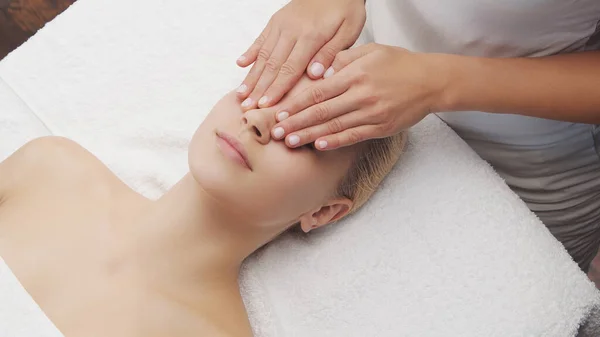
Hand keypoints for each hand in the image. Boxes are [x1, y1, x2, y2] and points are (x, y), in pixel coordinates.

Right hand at [235, 0, 365, 110]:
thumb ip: (331, 53)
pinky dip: (249, 52)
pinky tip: (240, 65)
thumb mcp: (349, 30)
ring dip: (251, 76)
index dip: (277, 89)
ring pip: (263, 54)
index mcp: (311, 36)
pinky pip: (260, 38)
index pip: (290, 68)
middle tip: (247, 107)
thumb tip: (314, 75)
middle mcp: (291, 30)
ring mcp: (281, 24)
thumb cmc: (346, 8)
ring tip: (241, 94)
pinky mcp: (276, 20)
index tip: (266, 105)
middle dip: (259, 88)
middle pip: (272, 65)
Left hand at [268, 43, 453, 149]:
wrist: (431, 82)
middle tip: (276, 132)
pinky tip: (320, 146)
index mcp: (355, 74)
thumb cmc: (398, 64)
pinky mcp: (381, 127)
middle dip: (296, 123)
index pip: (318, 92)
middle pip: (322, 111)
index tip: (280, 112)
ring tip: (291, 143)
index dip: (296, 104)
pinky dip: (336, 141)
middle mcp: (362, 95)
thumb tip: (319, 71)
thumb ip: (343, 59)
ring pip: (335, 126)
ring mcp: (372, 113)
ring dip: (310, 136)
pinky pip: (354, 136)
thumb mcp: (370, 52)